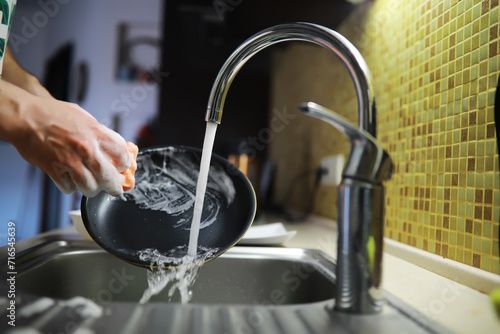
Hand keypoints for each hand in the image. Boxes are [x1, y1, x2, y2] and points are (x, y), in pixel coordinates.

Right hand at [10, 95, 131, 196]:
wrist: (25, 117)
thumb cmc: (52, 114)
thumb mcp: (84, 117)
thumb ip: (99, 132)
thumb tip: (112, 147)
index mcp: (96, 132)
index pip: (122, 155)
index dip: (125, 164)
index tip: (123, 167)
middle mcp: (86, 148)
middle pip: (109, 177)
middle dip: (114, 186)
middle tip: (115, 188)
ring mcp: (70, 161)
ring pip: (91, 187)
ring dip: (92, 189)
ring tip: (91, 185)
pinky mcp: (54, 170)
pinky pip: (69, 188)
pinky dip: (71, 187)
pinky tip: (70, 180)